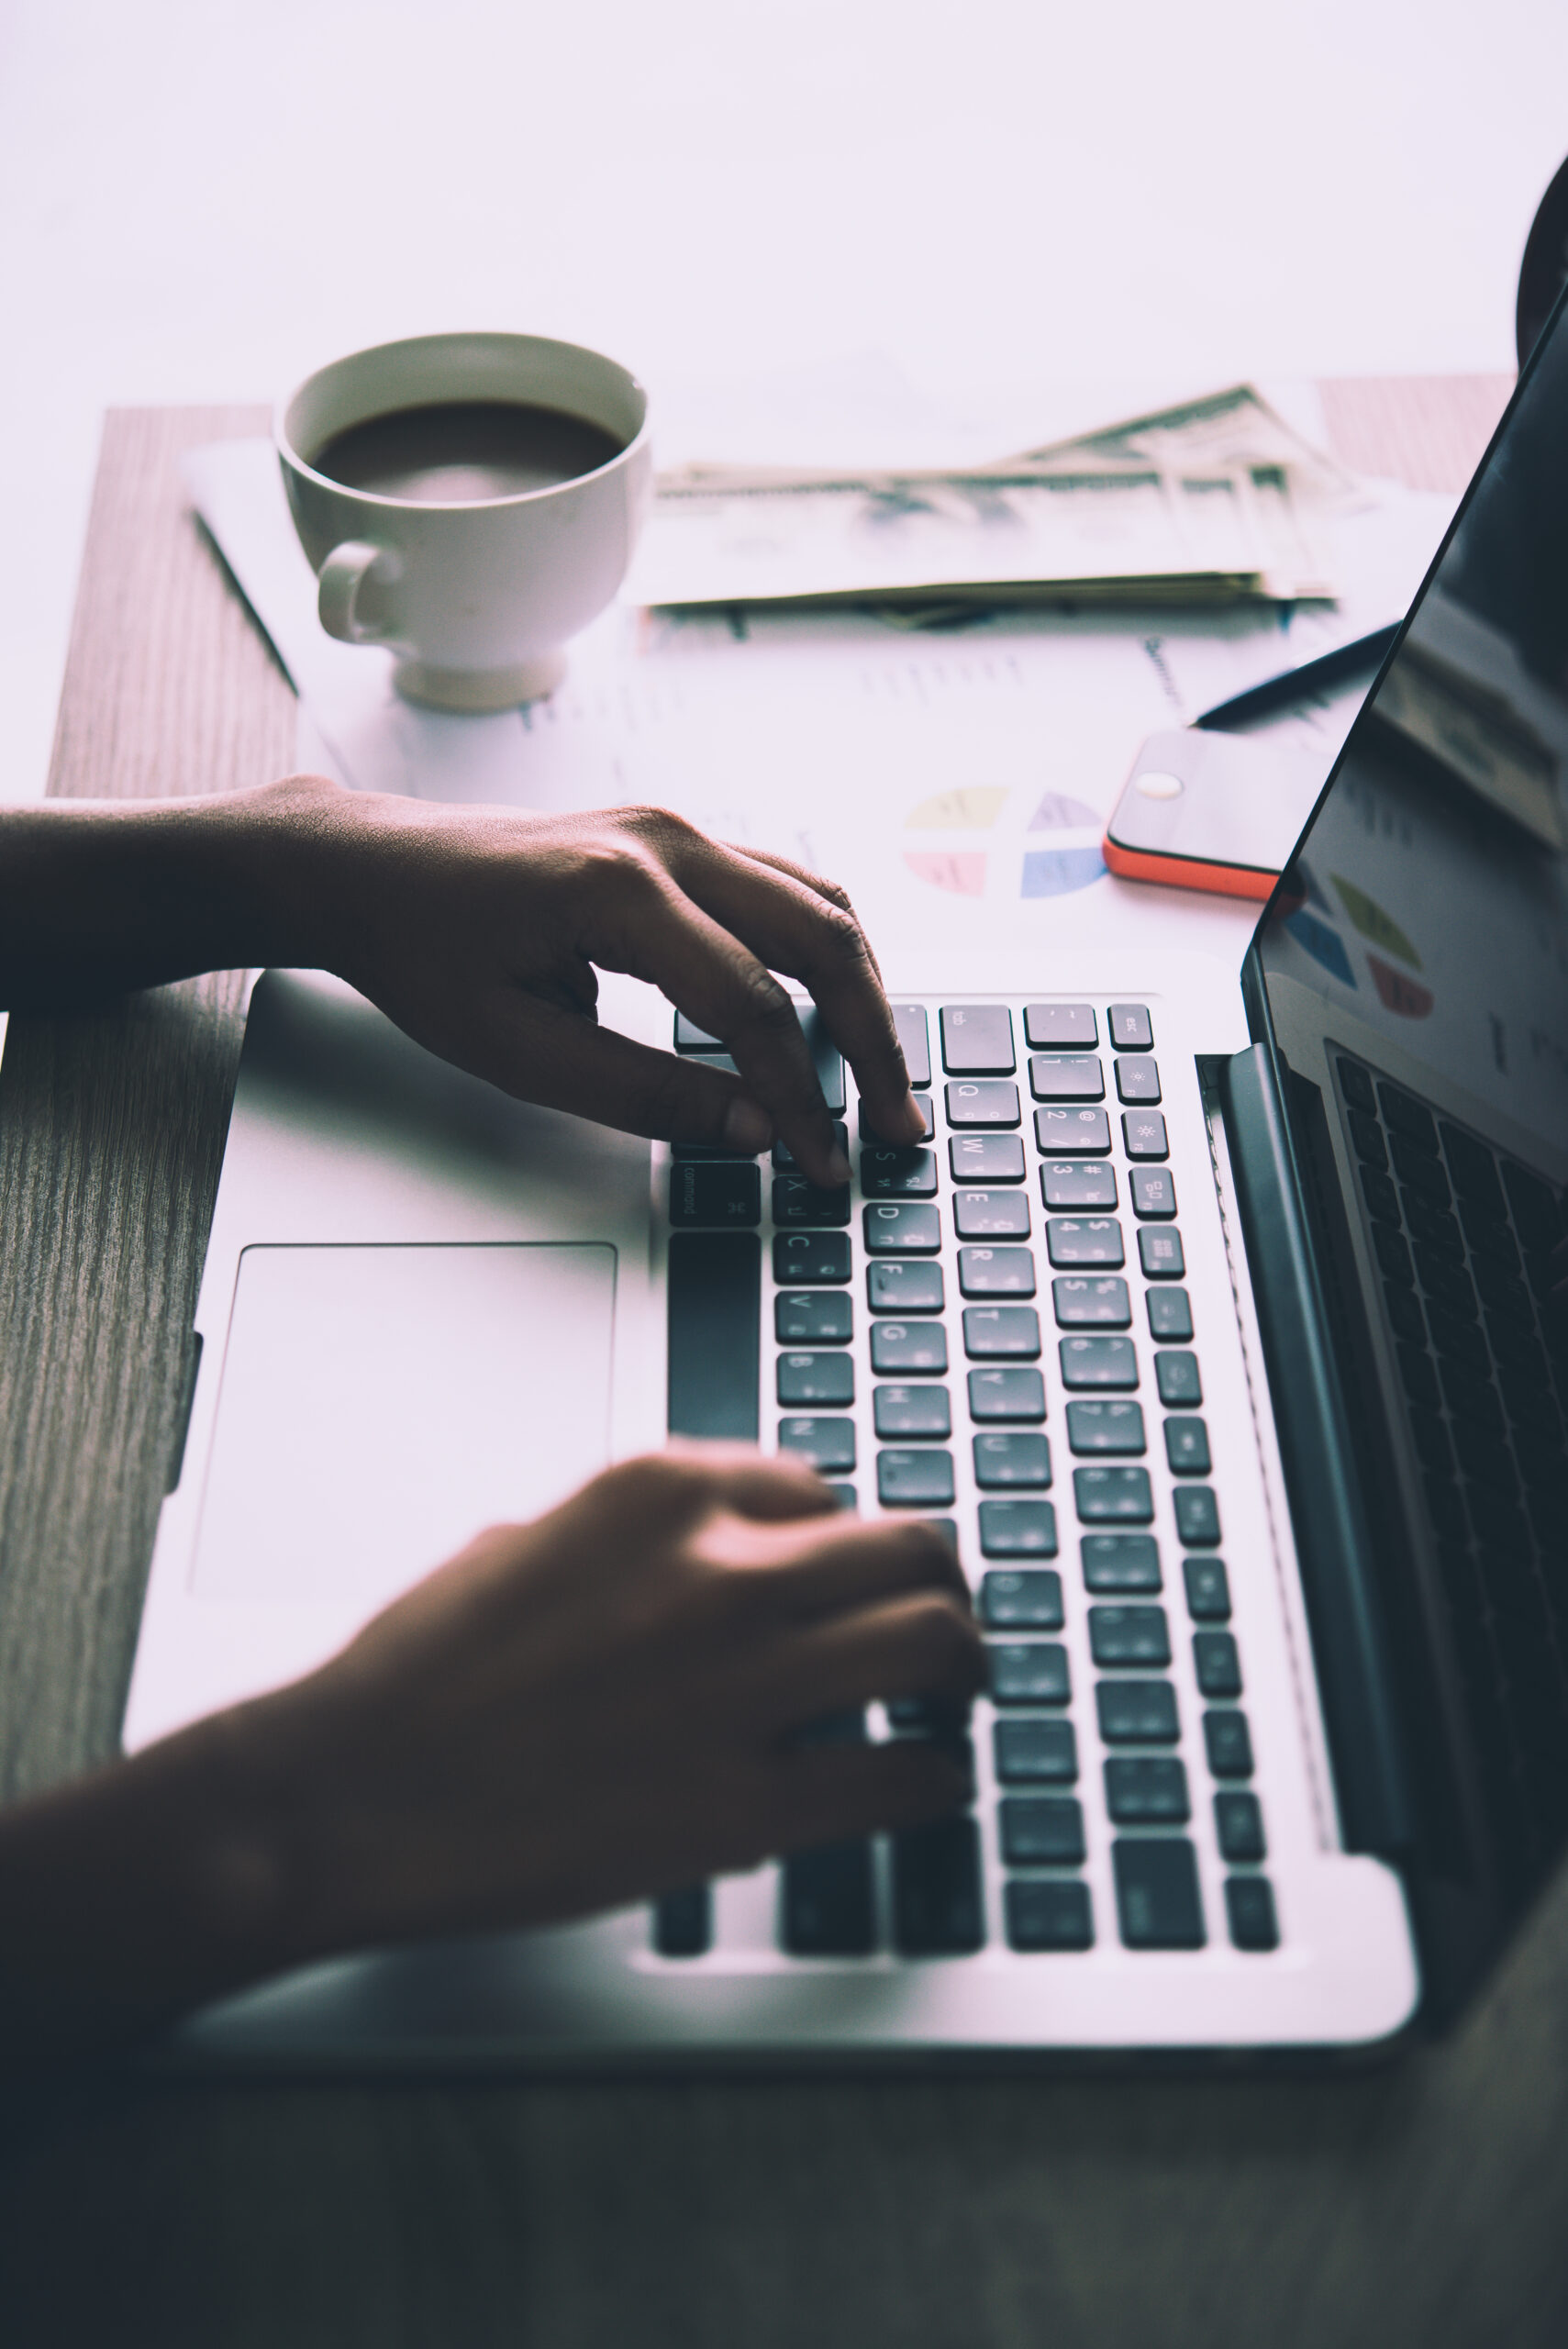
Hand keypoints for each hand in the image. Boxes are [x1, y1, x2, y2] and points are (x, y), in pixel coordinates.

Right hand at [245, 1448, 982, 1956]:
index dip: (837, 1543)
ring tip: (952, 1697)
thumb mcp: (528, 1541)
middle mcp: (719, 1569)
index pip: (819, 1488)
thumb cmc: (418, 1674)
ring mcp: (741, 1685)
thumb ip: (634, 1535)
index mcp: (661, 1491)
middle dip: (938, 1585)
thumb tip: (706, 1552)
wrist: (349, 1793)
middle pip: (912, 1548)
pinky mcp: (744, 1803)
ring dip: (961, 1670)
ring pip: (934, 1642)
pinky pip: (901, 1777)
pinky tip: (921, 1786)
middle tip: (940, 1624)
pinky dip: (932, 1781)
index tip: (842, 1579)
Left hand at [304, 787, 925, 1183]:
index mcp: (617, 892)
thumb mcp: (515, 1051)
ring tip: (883, 1080)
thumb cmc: (423, 953)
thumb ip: (641, 1093)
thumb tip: (751, 1130)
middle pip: (820, 938)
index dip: (800, 1097)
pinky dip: (827, 956)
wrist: (374, 870)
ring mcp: (678, 831)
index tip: (820, 1161)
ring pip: (819, 903)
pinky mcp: (680, 842)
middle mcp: (665, 843)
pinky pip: (787, 889)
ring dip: (862, 993)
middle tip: (899, 1125)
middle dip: (873, 1040)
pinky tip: (836, 1018)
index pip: (752, 1006)